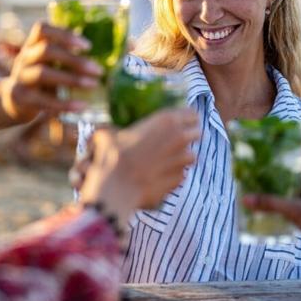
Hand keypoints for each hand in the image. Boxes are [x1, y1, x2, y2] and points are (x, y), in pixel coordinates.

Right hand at [0, 22, 102, 121]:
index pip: (42, 29)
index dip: (64, 34)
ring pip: (43, 74)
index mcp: (32, 44)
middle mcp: (24, 58)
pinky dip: (64, 104)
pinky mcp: (21, 98)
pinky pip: (43, 100)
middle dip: (74, 60)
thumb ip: (67, 56)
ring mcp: (20, 77)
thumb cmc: (40, 79)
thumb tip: (106, 54)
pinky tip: (82, 106)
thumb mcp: (48, 63)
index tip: (87, 46)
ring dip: (71, 79)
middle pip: (46, 51)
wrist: (13, 101)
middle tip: (98, 70)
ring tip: (93, 85)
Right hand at [78, 108, 199, 225]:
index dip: (188, 118)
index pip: (192, 114)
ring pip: (192, 156)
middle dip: (190, 136)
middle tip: (177, 141)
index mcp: (166, 121)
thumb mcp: (109, 135)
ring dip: (182, 157)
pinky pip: (181, 175)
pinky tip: (159, 177)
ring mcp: (182, 160)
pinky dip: (174, 175)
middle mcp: (179, 138)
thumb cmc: (112, 156)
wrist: (117, 186)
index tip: (182, 122)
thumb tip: (103, 132)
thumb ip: (114, 131)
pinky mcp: (179, 179)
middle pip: (197, 133)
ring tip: (166, 161)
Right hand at [244, 169, 300, 271]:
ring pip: (293, 197)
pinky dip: (283, 210)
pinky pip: (295, 209)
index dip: (279, 167)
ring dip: (278, 197)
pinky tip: (269, 213)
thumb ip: (270, 203)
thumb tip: (244, 199)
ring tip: (259, 196)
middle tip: (256, 182)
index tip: (261, 168)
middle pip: (293, 182)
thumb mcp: (294, 211)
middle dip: (275, 183)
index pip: (296, 167)